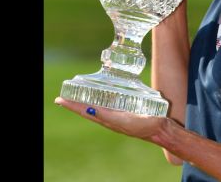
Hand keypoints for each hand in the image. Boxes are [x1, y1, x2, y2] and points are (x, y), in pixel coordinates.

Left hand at [54, 97, 170, 141]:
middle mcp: (110, 117)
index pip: (85, 111)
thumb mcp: (122, 121)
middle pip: (88, 108)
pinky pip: (110, 102)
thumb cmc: (142, 126)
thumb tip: (89, 110)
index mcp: (107, 120)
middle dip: (76, 103)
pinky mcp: (127, 108)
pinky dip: (103, 97)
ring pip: (98, 105)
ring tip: (78, 93)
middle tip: (63, 97)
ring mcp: (118, 113)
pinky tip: (104, 92)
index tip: (59, 99)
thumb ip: (107, 116)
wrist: (160, 129)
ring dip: (87, 100)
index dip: (72, 106)